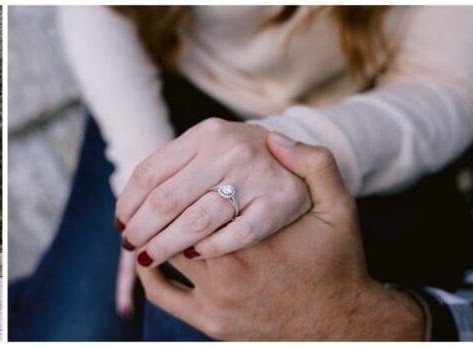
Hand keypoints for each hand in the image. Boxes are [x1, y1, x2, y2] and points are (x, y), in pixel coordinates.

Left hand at [135, 134, 423, 339]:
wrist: (339, 324)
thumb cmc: (336, 262)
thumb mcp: (338, 208)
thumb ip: (316, 166)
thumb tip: (278, 140)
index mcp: (255, 221)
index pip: (184, 185)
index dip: (154, 184)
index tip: (149, 185)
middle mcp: (234, 255)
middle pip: (169, 216)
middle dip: (143, 214)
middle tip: (132, 213)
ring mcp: (221, 290)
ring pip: (166, 252)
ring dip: (148, 239)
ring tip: (138, 230)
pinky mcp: (212, 320)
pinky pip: (164, 295)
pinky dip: (148, 277)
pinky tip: (147, 264)